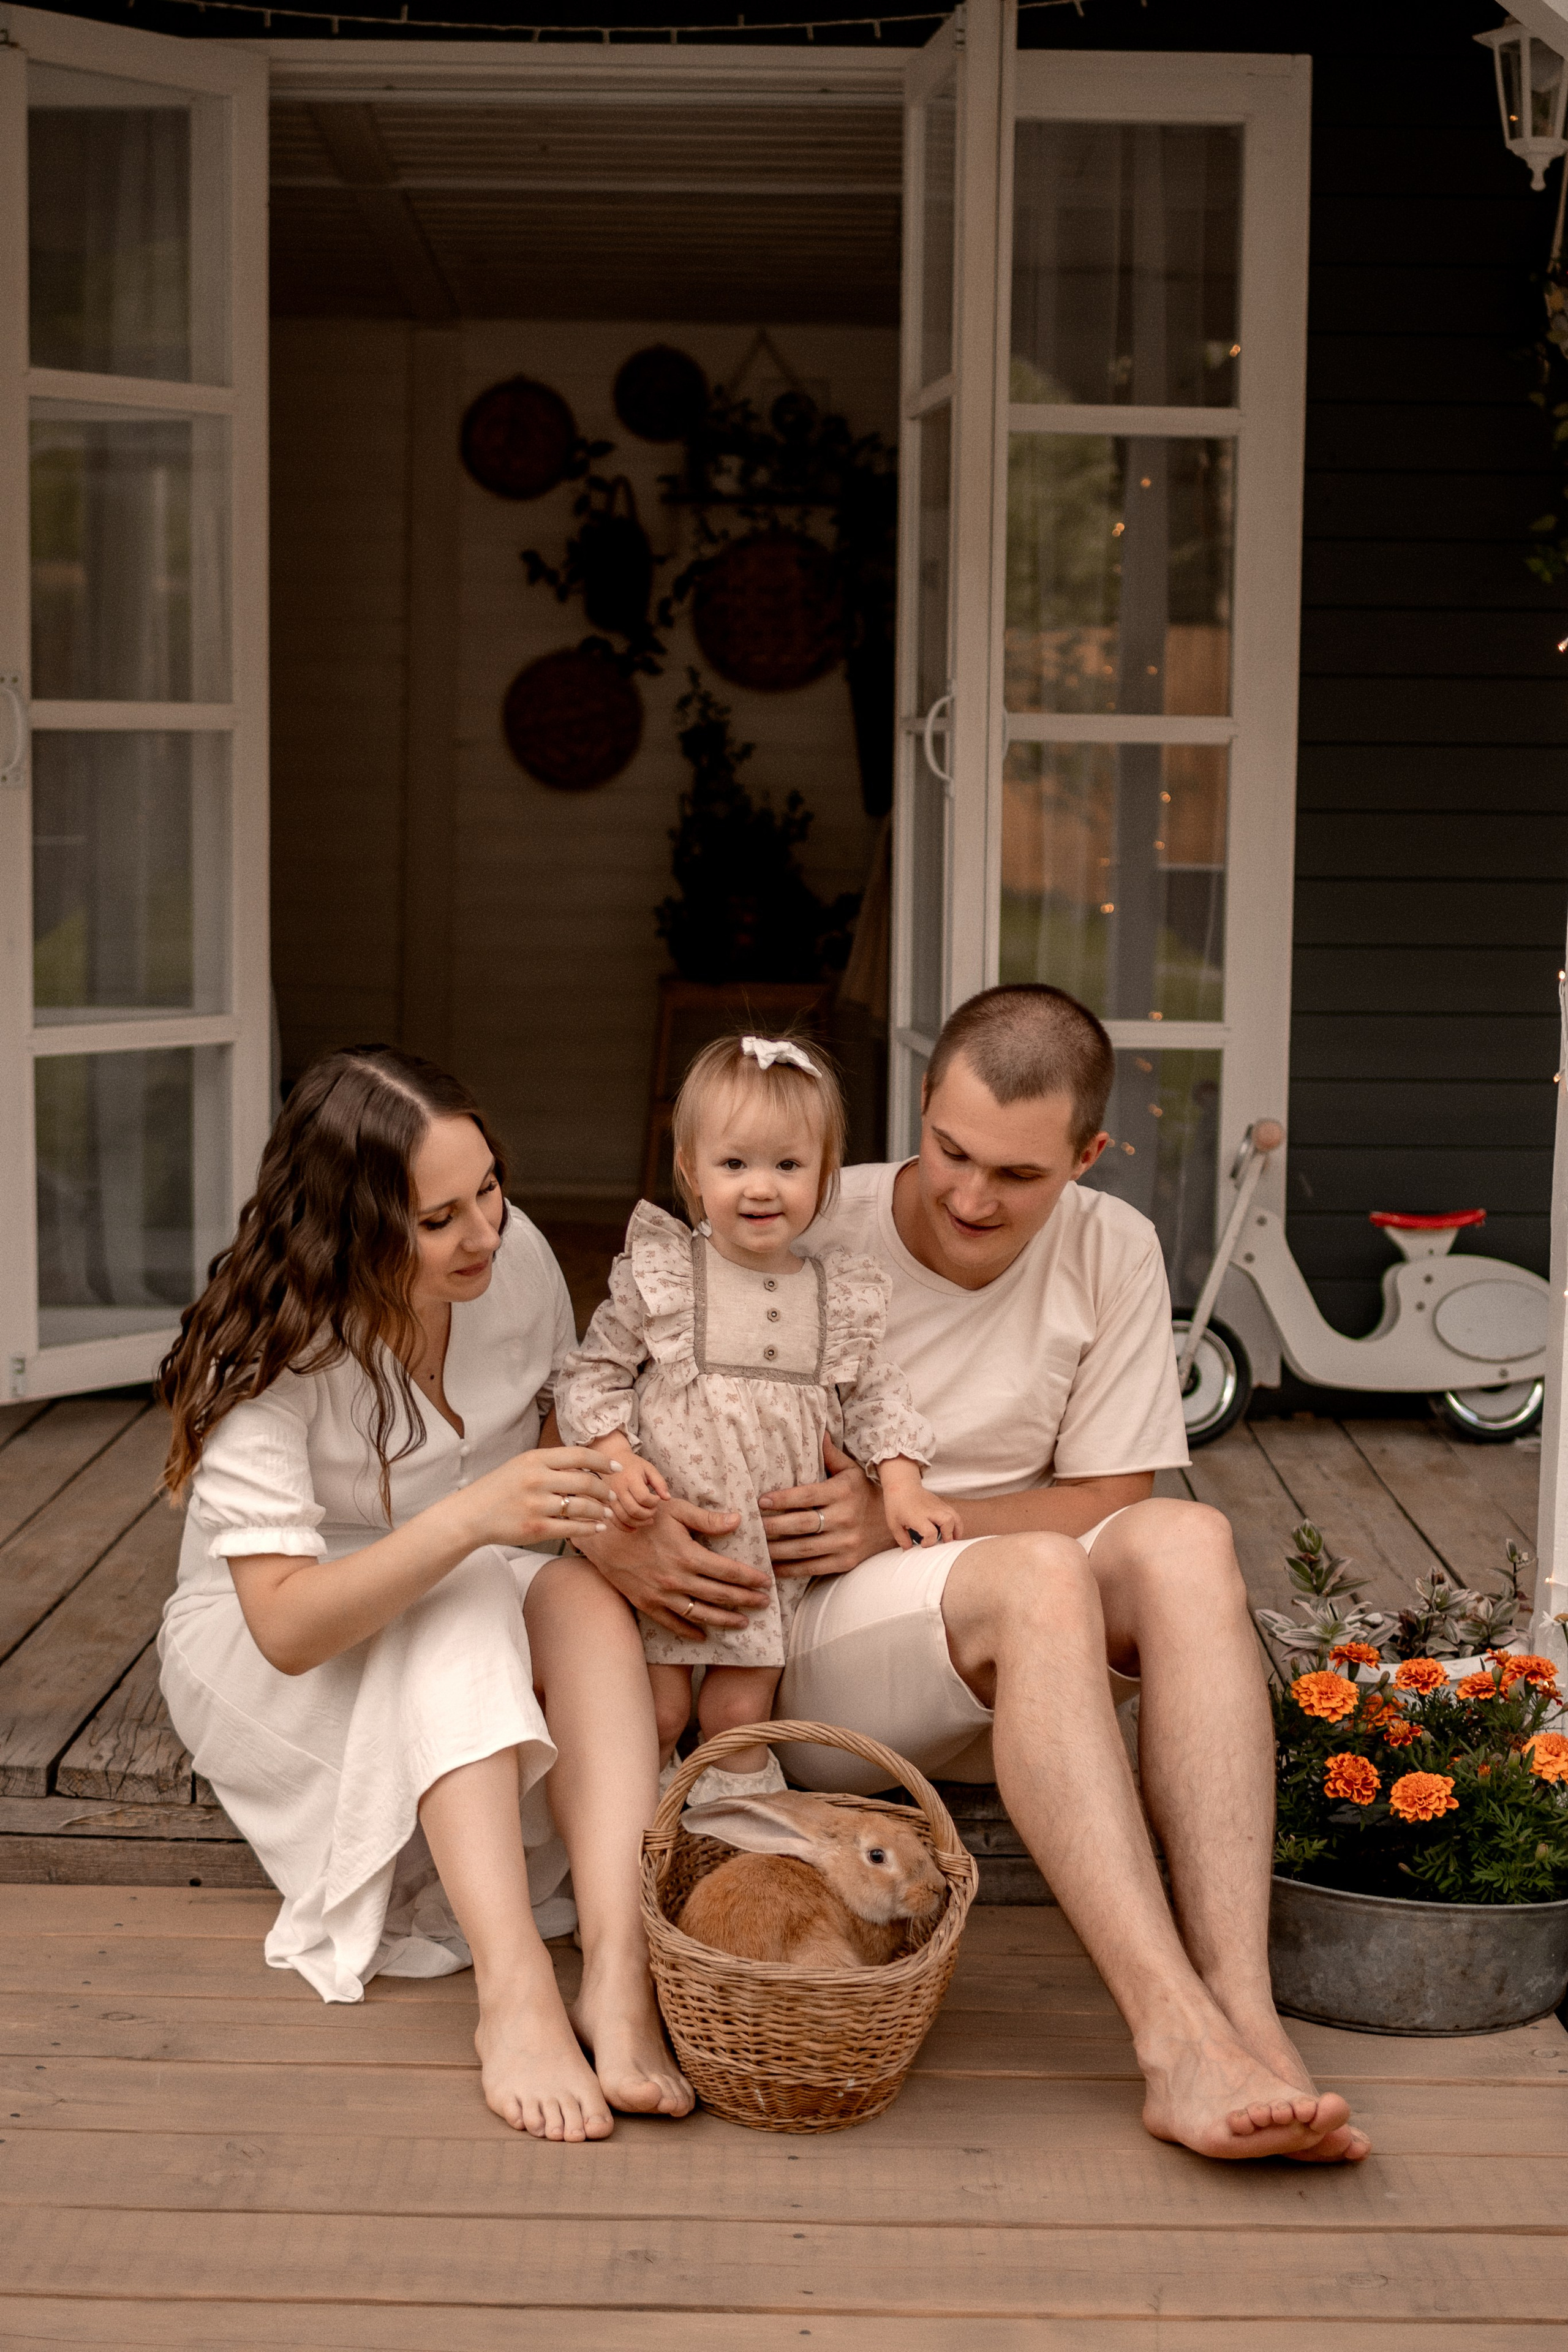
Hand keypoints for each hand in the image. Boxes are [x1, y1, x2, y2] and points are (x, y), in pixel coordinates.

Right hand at [467, 1446, 618, 1547]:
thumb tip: (586, 1466)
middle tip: (611, 1495)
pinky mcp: (536, 1529)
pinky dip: (589, 1529)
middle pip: (586, 1482)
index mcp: (535, 1459)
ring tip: (606, 1513)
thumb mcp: (522, 1465)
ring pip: (582, 1507)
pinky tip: (597, 1528)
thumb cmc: (499, 1488)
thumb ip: (551, 1463)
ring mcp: (537, 1505)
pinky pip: (572, 1529)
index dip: (603, 1461)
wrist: (471, 1515)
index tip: (617, 1467)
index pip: (580, 1456)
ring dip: (600, 1511)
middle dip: (604, 1490)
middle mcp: (537, 1480)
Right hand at [572, 1495, 771, 1638]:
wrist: (603, 1537)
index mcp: (688, 1555)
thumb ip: (707, 1519)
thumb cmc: (642, 1519)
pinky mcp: (647, 1605)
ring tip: (744, 1623)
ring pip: (701, 1614)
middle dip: (745, 1600)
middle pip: (720, 1595)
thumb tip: (738, 1520)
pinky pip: (673, 1624)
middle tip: (764, 1603)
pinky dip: (690, 1632)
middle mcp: (677, 1579)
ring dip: (725, 1620)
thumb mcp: (675, 1510)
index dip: (750, 1578)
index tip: (765, 1581)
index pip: (728, 1571)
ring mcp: (662, 1595)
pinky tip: (704, 1635)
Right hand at [604, 1450, 670, 1529]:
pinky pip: (615, 1521)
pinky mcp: (607, 1504)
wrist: (611, 1459)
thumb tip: (667, 1498)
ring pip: (625, 1518)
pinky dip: (626, 1528)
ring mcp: (611, 1498)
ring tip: (648, 1519)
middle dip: (648, 1514)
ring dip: (639, 1523)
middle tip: (654, 1510)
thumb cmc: (633, 1465)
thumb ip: (660, 1483)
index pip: (644, 1498)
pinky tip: (635, 1527)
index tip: (657, 1498)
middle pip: (634, 1510)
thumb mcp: (649, 1468)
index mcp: (630, 1479)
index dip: (654, 1502)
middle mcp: (618, 1490)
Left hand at [759, 1434, 888, 1578]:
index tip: (761, 1501)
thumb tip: (819, 1430)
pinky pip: (813, 1567)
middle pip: (801, 1524)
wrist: (894, 1523)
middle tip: (751, 1525)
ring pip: (804, 1549)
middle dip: (773, 1526)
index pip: (807, 1495)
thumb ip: (831, 1455)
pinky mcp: (846, 1562)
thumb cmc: (864, 1492)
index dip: (782, 1499)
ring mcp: (846, 1543)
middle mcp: (845, 1518)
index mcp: (843, 1492)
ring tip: (756, 1545)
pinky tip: (773, 1566)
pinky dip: (790, 1569)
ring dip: (776, 1549)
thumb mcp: (851, 1470)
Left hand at [881, 1472, 962, 1551]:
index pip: (930, 1532)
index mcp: (917, 1516)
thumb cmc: (896, 1504)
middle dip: (949, 1535)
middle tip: (943, 1543)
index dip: (929, 1542)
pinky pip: (954, 1513)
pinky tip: (952, 1531)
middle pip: (948, 1521)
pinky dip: (956, 1523)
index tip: (923, 1544)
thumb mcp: (894, 1524)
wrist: (901, 1485)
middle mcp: (930, 1510)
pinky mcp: (941, 1503)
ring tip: (953, 1539)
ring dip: (957, 1529)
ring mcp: (937, 1505)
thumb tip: (910, 1550)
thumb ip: (902, 1539)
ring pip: (955, 1516)